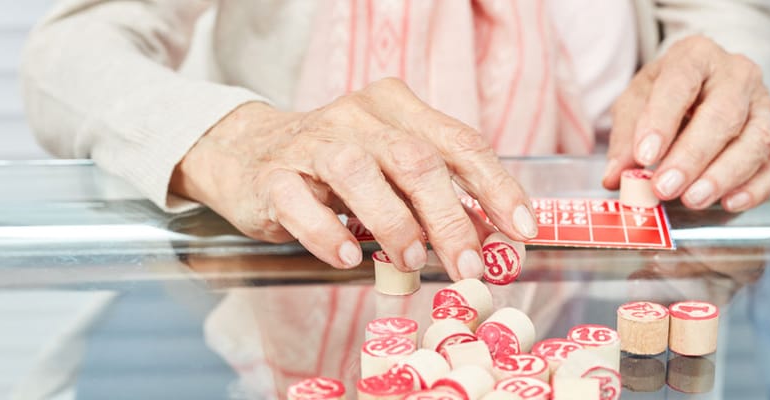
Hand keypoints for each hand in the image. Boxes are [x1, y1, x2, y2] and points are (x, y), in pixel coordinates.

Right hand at [170, 78, 537, 279]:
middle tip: (470, 267)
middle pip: (416, 160)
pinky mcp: (272, 177)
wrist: (246, 153)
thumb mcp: (390, 169)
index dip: (496, 187)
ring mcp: (311, 144)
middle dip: (451, 219)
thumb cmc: (334, 167)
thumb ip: (435, 195)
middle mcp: (357, 117)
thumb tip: (490, 238)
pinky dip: (328, 234)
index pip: (459, 142)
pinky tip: (348, 258)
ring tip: (411, 261)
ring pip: (360, 174)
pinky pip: (301, 204)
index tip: (522, 230)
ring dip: (393, 224)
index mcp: (397, 108)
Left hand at [602, 35, 769, 211]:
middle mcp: (737, 75)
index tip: (644, 155)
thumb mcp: (636, 104)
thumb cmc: (666, 96)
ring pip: (755, 141)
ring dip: (723, 175)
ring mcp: (763, 105)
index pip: (680, 82)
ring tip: (692, 199)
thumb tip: (617, 176)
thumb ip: (626, 138)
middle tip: (665, 187)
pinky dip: (756, 188)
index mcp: (695, 56)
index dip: (661, 121)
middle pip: (723, 115)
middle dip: (692, 156)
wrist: (703, 89)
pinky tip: (729, 203)